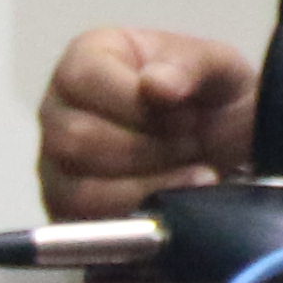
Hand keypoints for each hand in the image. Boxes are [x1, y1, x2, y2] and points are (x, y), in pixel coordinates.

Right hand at [38, 26, 259, 217]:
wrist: (227, 139)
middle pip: (77, 139)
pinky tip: (173, 202)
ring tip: (191, 171)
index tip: (184, 112)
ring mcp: (55, 164)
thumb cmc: (208, 94)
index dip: (137, 103)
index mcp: (85, 58)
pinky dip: (137, 214)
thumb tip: (156, 85)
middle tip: (190, 142)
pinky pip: (86, 223)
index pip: (85, 79)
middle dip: (147, 148)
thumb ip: (189, 66)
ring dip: (146, 184)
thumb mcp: (216, 65)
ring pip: (80, 187)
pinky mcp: (66, 209)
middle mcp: (58, 110)